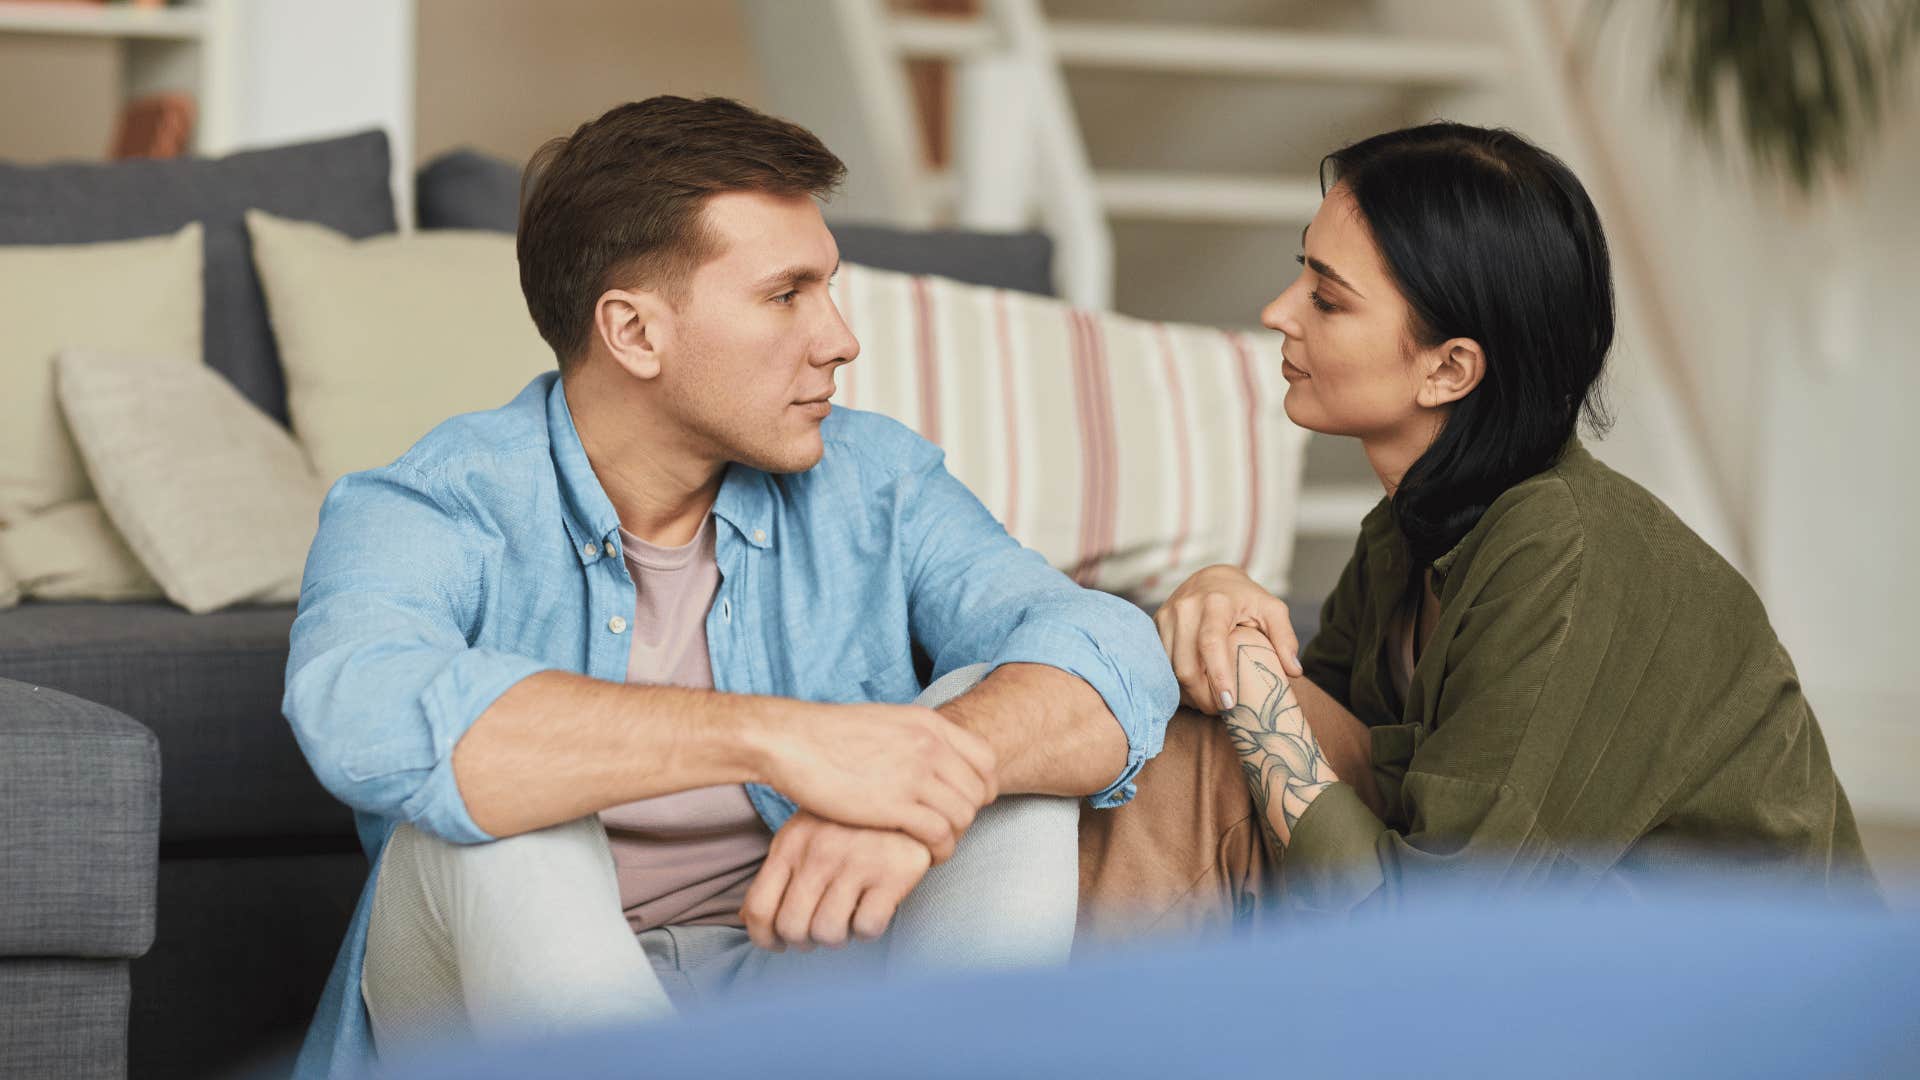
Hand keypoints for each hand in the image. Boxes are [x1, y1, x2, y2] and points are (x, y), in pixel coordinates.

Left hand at [741, 810, 931, 950]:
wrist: (907, 792)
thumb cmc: (850, 821)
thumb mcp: (805, 832)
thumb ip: (780, 871)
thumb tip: (748, 919)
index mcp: (791, 843)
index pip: (759, 909)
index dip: (764, 938)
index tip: (778, 944)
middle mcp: (819, 853)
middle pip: (792, 928)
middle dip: (804, 941)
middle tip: (819, 931)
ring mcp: (856, 862)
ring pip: (829, 933)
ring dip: (838, 937)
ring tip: (848, 918)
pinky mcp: (892, 873)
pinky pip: (868, 927)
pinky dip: (868, 930)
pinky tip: (873, 909)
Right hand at [758, 701, 996, 863]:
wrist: (793, 741)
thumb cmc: (829, 736)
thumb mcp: (885, 722)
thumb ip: (914, 739)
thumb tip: (930, 755)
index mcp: (929, 724)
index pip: (986, 759)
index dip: (982, 787)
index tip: (964, 803)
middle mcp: (929, 746)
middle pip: (978, 791)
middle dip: (968, 816)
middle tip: (947, 830)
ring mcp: (915, 774)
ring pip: (963, 815)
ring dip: (954, 837)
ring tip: (935, 847)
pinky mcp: (895, 804)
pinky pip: (940, 834)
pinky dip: (939, 851)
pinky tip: (924, 857)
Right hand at [1155, 564, 1302, 713]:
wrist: (1210, 577)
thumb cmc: (1245, 597)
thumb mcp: (1272, 610)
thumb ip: (1285, 638)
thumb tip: (1293, 672)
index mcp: (1216, 603)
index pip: (1210, 643)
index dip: (1218, 676)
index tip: (1229, 703)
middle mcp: (1186, 607)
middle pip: (1185, 663)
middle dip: (1201, 695)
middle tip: (1221, 711)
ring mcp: (1167, 616)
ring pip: (1170, 668)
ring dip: (1188, 692)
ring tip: (1208, 702)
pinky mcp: (1156, 625)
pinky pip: (1161, 663)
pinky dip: (1176, 682)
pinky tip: (1193, 691)